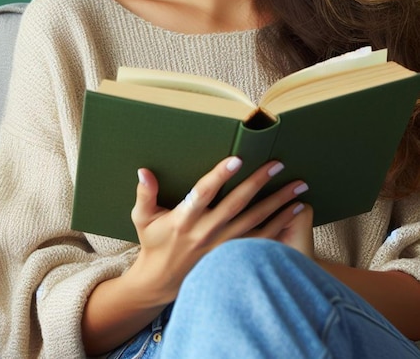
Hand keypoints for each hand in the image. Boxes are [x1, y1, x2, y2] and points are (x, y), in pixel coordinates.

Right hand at [125, 158, 307, 304]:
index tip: (236, 159)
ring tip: (298, 187)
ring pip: (255, 221)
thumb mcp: (142, 218)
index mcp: (184, 219)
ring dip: (278, 203)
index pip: (204, 192)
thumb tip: (143, 170)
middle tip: (278, 164)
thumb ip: (145, 193)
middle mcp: (206, 231)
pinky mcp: (234, 255)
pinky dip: (281, 224)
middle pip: (237, 204)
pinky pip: (262, 238)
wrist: (162, 281)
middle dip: (259, 182)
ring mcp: (223, 246)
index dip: (220, 176)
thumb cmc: (153, 243)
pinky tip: (296, 210)